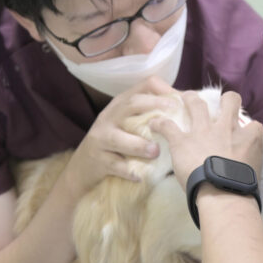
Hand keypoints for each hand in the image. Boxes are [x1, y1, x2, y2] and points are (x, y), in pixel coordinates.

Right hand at [63, 76, 178, 197]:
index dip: (161, 91)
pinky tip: (139, 176)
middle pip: (129, 105)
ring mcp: (100, 138)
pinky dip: (127, 170)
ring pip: (118, 138)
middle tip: (170, 119)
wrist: (82, 167)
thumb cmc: (114, 143)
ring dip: (138, 145)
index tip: (177, 102)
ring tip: (155, 151)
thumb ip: (148, 115)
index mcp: (120, 105)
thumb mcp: (127, 123)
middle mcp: (109, 117)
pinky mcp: (98, 160)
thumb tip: (180, 108)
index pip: (141, 87)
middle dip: (151, 107)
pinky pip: (113, 164)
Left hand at [152, 90, 262, 189]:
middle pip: (229, 101)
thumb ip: (250, 160)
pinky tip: (155, 124)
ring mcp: (203, 131)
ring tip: (185, 98)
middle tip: (218, 105)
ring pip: (196, 103)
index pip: (255, 126)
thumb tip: (244, 166)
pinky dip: (160, 124)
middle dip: (225, 100)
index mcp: (248, 138)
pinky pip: (167, 125)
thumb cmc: (241, 187)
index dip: (249, 130)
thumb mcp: (255, 169)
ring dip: (190, 99)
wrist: (222, 193)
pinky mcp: (182, 140)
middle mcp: (226, 128)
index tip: (244, 136)